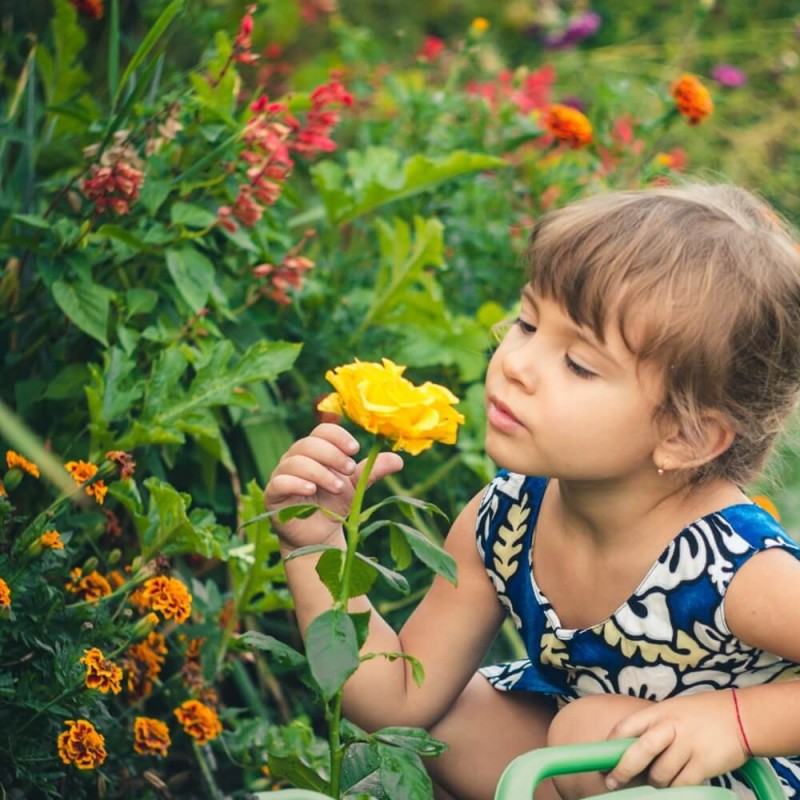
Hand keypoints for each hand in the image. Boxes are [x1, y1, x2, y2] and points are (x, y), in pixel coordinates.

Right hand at [264, 423, 403, 550]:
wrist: (319, 537)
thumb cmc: (333, 506)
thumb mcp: (356, 486)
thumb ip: (372, 471)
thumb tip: (400, 460)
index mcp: (315, 451)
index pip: (321, 431)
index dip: (338, 436)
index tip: (355, 449)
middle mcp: (295, 458)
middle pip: (308, 443)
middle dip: (331, 454)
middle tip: (349, 469)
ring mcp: (281, 475)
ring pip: (296, 461)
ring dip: (320, 472)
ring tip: (338, 487)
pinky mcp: (273, 495)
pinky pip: (280, 481)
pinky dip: (296, 483)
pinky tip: (312, 490)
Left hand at [605, 690, 749, 790]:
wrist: (741, 716)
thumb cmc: (701, 715)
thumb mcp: (672, 711)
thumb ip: (652, 728)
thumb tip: (629, 752)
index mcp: (658, 712)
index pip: (625, 727)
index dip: (610, 746)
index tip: (603, 761)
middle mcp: (670, 727)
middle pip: (638, 751)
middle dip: (622, 771)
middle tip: (612, 782)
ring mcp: (687, 745)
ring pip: (659, 774)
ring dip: (655, 782)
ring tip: (660, 778)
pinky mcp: (704, 763)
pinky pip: (680, 784)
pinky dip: (675, 787)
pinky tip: (678, 781)